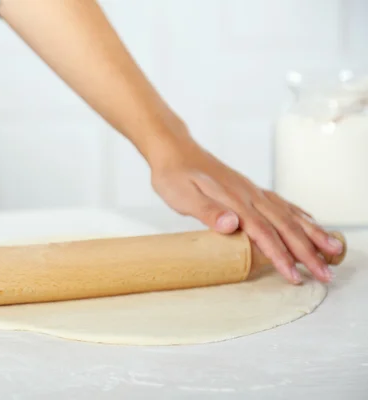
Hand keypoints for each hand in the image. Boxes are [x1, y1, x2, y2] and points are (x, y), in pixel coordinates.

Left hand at [149, 127, 343, 284]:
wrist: (173, 150)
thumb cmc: (174, 175)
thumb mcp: (182, 196)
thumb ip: (208, 211)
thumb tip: (233, 225)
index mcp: (235, 201)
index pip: (264, 233)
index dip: (281, 256)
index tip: (295, 276)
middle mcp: (249, 195)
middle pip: (285, 226)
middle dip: (308, 251)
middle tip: (326, 274)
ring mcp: (251, 191)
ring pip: (289, 214)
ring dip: (312, 234)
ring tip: (333, 250)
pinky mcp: (249, 189)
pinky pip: (281, 203)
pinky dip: (299, 214)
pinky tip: (310, 221)